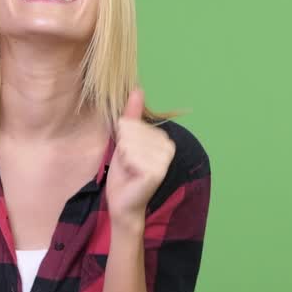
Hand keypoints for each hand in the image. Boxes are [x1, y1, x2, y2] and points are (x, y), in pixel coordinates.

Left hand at [104, 89, 174, 230]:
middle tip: (128, 165)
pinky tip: (132, 176)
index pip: (132, 123)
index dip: (123, 140)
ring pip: (129, 142)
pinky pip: (130, 155)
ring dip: (124, 158)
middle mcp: (168, 147)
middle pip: (130, 131)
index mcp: (163, 138)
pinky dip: (125, 166)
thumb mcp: (125, 140)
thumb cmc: (123, 173)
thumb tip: (138, 89)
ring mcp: (164, 160)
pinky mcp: (157, 171)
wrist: (122, 203)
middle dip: (123, 149)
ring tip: (130, 170)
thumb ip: (132, 116)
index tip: (129, 156)